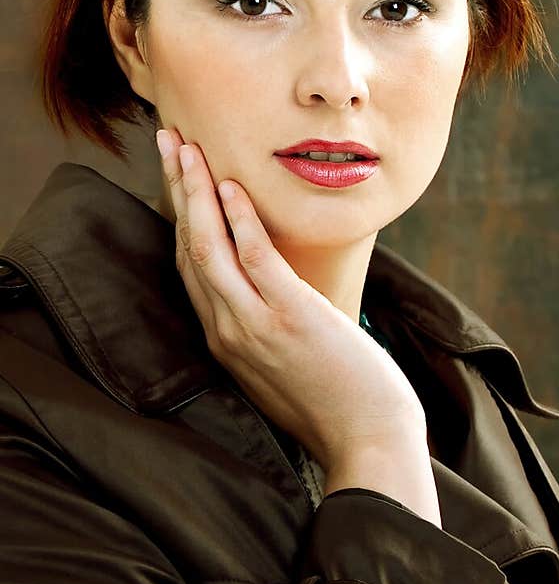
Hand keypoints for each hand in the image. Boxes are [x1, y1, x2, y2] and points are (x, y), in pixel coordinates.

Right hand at [156, 127, 428, 473]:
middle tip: (166, 139)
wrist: (368, 443)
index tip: (175, 173)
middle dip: (174, 189)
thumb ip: (273, 327)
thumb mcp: (291, 364)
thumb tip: (283, 291)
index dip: (179, 215)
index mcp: (225, 341)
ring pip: (207, 247)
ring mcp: (253, 326)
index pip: (190, 266)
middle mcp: (227, 331)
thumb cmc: (339, 403)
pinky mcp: (288, 319)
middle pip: (187, 247)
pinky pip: (254, 259)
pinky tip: (230, 186)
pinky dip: (238, 219)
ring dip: (193, 192)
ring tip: (185, 146)